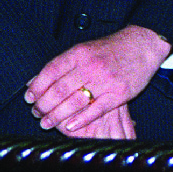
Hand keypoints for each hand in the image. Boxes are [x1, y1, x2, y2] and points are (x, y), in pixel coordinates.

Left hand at [25, 25, 170, 134]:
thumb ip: (62, 64)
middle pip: (59, 90)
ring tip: (46, 122)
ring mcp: (106, 80)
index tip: (29, 98)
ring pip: (74, 102)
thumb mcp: (85, 49)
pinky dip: (80, 120)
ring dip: (56, 116)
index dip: (36, 87)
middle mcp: (92, 66)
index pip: (50, 72)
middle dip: (43, 105)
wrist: (143, 45)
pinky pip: (96, 110)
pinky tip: (69, 126)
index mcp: (80, 53)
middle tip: (36, 113)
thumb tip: (34, 82)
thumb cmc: (112, 49)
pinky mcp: (119, 93)